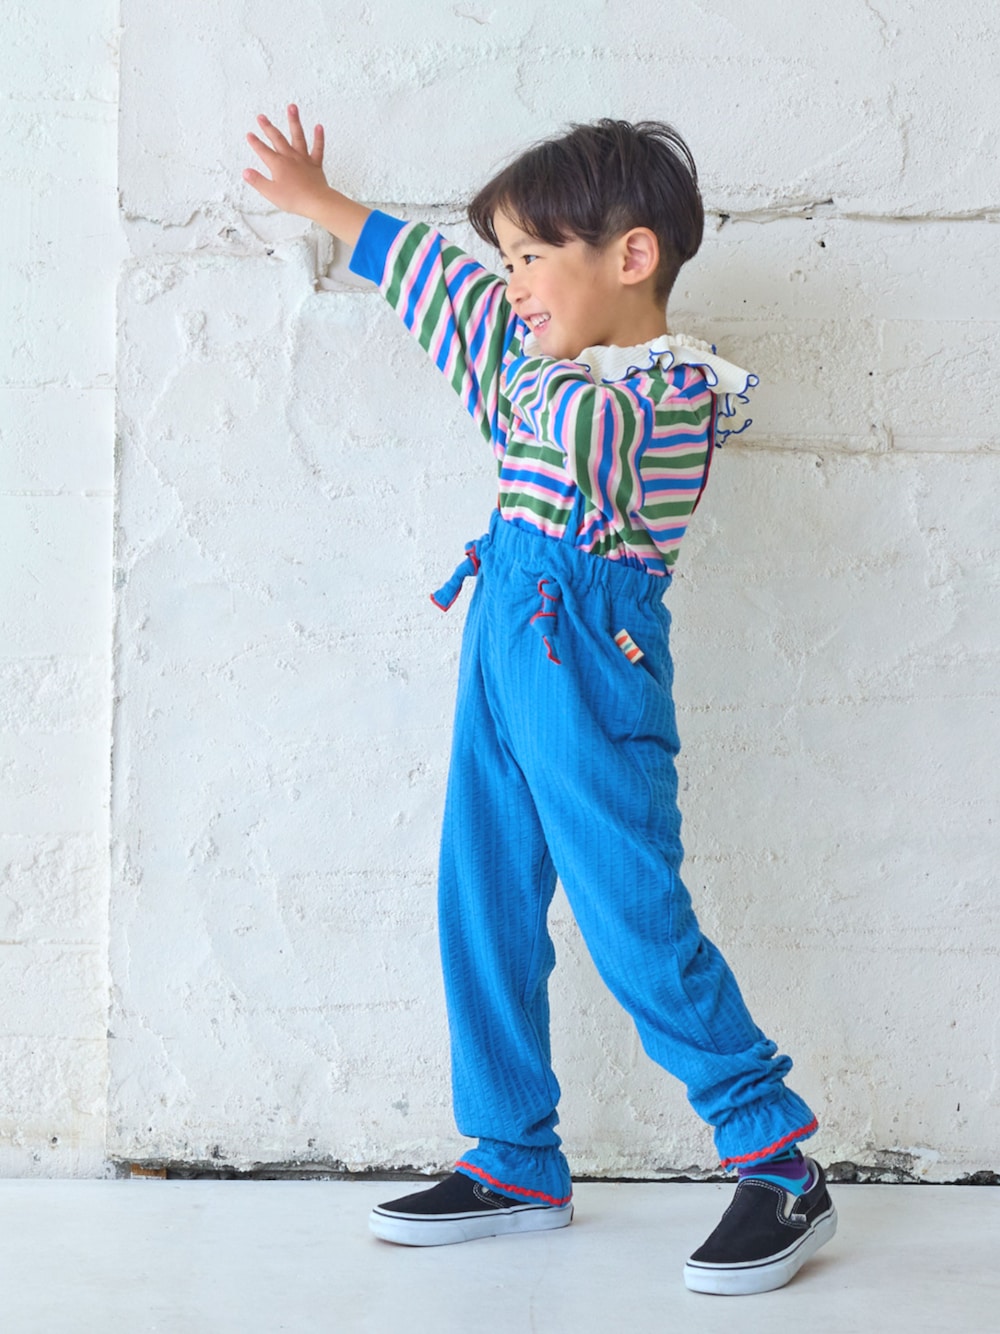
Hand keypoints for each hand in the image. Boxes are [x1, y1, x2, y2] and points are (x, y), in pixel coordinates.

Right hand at [243, 104, 330, 220]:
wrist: (316, 202)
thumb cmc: (294, 199)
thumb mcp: (271, 192)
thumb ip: (257, 181)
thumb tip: (246, 172)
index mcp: (278, 164)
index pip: (263, 151)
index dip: (255, 143)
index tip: (250, 134)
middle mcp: (290, 157)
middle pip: (277, 139)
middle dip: (268, 127)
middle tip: (261, 117)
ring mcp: (303, 159)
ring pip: (298, 136)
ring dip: (294, 121)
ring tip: (292, 107)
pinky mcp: (315, 164)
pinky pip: (318, 148)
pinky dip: (319, 137)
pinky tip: (318, 127)